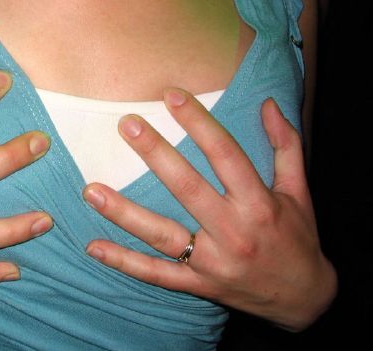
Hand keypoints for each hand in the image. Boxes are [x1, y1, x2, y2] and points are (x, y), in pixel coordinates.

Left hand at [82, 89, 336, 330]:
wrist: (303, 300)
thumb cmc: (297, 237)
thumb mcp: (299, 190)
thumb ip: (285, 145)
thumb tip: (267, 104)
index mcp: (259, 204)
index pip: (225, 155)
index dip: (199, 122)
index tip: (172, 95)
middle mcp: (233, 232)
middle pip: (187, 188)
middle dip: (156, 154)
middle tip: (127, 125)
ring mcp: (211, 262)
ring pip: (162, 235)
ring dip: (124, 213)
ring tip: (91, 190)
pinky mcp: (197, 284)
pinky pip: (156, 275)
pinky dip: (124, 262)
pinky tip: (93, 247)